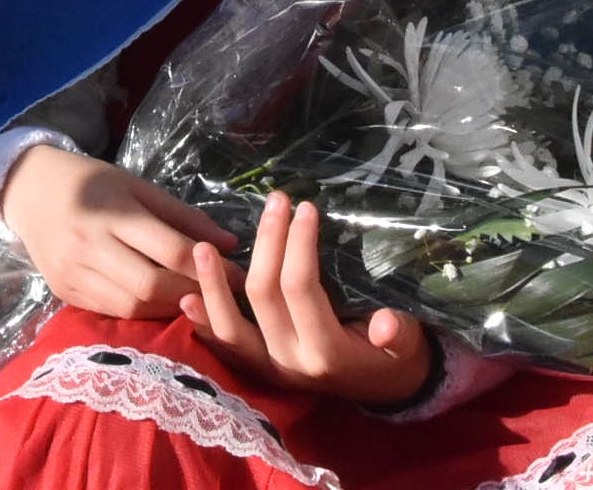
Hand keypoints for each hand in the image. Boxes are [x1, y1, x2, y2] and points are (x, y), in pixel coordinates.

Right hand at [0, 146, 237, 319]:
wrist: (30, 191)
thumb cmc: (93, 181)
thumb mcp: (138, 186)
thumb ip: (184, 216)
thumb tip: (230, 245)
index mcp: (113, 211)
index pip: (171, 249)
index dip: (211, 267)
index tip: (240, 274)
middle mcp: (91, 244)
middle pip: (152, 284)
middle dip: (193, 293)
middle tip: (223, 296)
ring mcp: (74, 272)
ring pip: (133, 305)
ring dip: (171, 308)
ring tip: (197, 302)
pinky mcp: (65, 292)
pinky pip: (113, 312)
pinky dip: (143, 312)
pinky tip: (162, 305)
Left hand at [181, 191, 433, 407]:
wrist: (381, 391)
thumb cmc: (395, 357)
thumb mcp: (408, 347)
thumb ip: (399, 335)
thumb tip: (388, 324)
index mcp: (326, 352)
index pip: (301, 288)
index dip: (300, 245)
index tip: (306, 207)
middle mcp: (289, 361)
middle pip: (263, 294)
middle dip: (267, 242)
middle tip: (275, 201)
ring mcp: (267, 367)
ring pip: (228, 326)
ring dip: (213, 285)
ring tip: (202, 246)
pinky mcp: (255, 369)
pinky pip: (221, 346)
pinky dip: (202, 322)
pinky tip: (184, 297)